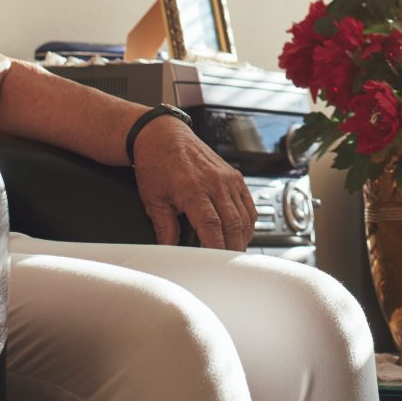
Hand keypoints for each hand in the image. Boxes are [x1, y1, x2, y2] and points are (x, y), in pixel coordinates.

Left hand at [131, 117, 256, 249]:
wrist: (163, 135)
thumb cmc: (156, 163)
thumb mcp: (153, 198)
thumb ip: (164, 227)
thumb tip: (170, 249)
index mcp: (192, 188)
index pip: (211, 225)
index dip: (217, 247)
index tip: (216, 262)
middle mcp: (214, 182)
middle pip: (233, 223)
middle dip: (233, 248)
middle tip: (228, 265)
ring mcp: (227, 178)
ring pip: (245, 215)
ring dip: (242, 237)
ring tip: (235, 252)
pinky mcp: (234, 175)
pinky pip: (248, 203)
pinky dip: (247, 221)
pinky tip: (241, 232)